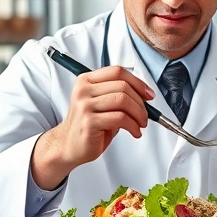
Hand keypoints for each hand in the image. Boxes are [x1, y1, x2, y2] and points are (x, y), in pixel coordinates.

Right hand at [31, 66, 153, 188]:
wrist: (68, 145)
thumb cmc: (89, 125)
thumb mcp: (102, 103)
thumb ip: (118, 94)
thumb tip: (145, 93)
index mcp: (86, 80)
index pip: (117, 72)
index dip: (137, 82)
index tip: (148, 94)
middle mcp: (84, 90)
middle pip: (122, 86)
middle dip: (140, 102)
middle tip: (145, 115)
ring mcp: (85, 106)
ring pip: (123, 101)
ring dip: (138, 114)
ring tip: (140, 124)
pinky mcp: (89, 122)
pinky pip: (120, 118)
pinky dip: (133, 126)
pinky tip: (134, 131)